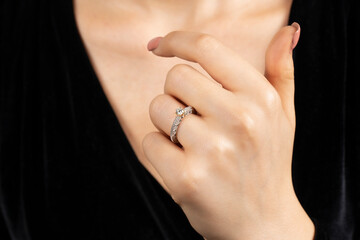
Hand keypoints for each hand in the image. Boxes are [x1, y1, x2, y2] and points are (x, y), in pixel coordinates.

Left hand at [143, 24, 313, 239]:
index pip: (206, 48)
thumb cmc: (269, 164)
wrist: (263, 225)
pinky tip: (183, 165)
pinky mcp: (186, 179)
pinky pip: (149, 142)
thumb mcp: (283, 117)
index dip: (177, 41)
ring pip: (158, 108)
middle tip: (196, 118)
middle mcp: (239, 121)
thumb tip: (288, 31)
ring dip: (167, 124)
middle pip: (175, 77)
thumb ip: (282, 72)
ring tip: (193, 144)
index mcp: (260, 99)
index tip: (160, 46)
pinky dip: (159, 151)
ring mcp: (212, 151)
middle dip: (177, 94)